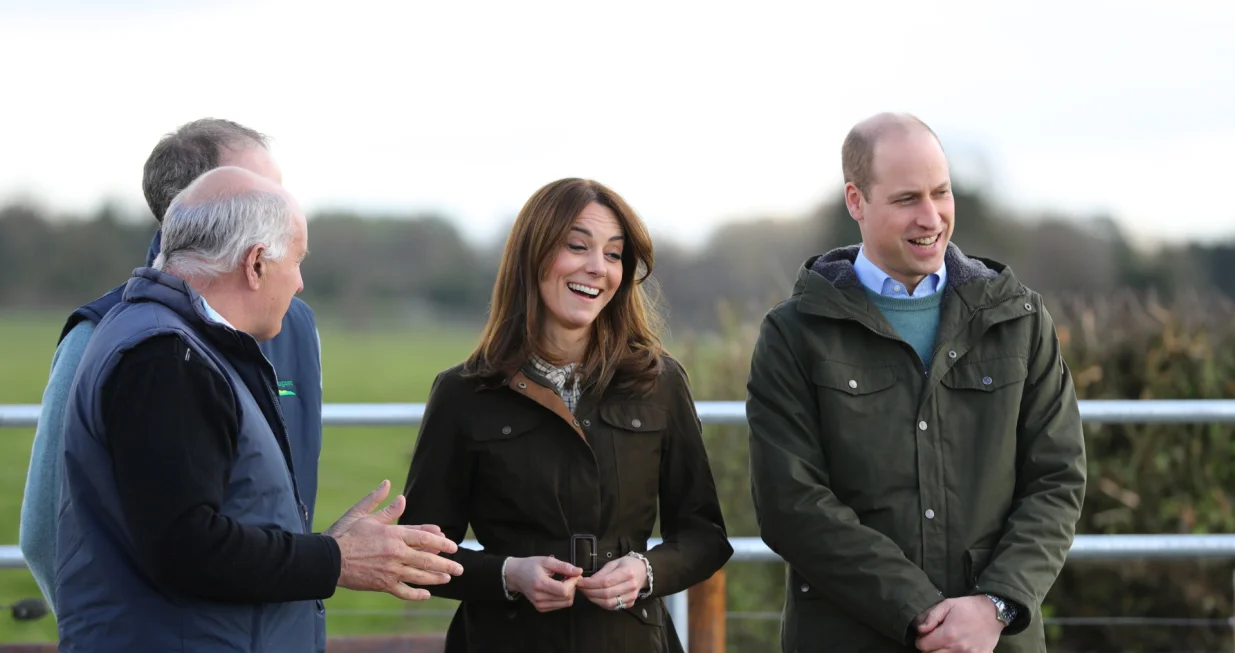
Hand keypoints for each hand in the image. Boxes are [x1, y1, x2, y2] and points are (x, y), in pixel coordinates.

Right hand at [324, 480, 462, 599]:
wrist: (327, 559)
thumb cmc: (344, 534)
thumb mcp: (363, 515)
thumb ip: (382, 504)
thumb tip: (396, 492)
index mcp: (393, 535)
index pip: (424, 537)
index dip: (440, 542)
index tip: (452, 546)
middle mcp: (396, 554)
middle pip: (427, 559)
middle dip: (446, 564)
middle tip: (459, 568)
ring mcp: (390, 571)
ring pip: (419, 576)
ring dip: (436, 578)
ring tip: (448, 578)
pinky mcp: (383, 585)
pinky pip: (404, 592)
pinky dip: (417, 595)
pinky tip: (426, 594)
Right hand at [504, 556, 582, 611]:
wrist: (515, 575)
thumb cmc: (530, 566)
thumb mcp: (546, 561)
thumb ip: (564, 566)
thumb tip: (579, 571)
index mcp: (540, 584)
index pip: (564, 591)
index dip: (573, 583)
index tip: (573, 574)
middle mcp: (539, 597)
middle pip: (567, 599)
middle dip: (572, 587)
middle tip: (568, 577)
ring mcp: (539, 605)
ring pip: (565, 603)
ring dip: (568, 593)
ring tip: (562, 582)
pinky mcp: (541, 608)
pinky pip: (559, 606)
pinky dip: (562, 597)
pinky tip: (557, 588)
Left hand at [576, 556, 647, 610]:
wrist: (643, 572)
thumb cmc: (626, 565)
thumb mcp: (614, 563)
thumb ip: (601, 573)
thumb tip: (587, 582)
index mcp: (627, 572)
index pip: (605, 582)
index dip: (590, 584)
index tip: (580, 582)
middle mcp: (631, 586)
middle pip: (606, 594)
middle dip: (590, 592)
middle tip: (581, 588)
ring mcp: (632, 596)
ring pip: (609, 603)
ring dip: (594, 600)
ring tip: (586, 593)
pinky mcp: (630, 603)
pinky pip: (613, 607)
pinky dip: (601, 603)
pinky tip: (596, 598)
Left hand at [914, 596, 1003, 652]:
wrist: (993, 612)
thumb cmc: (968, 607)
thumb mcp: (947, 604)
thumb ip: (931, 617)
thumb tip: (920, 630)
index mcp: (948, 634)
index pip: (923, 646)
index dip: (920, 641)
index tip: (924, 636)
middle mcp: (958, 648)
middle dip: (929, 649)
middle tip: (933, 641)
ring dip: (942, 652)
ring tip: (945, 644)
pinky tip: (958, 648)